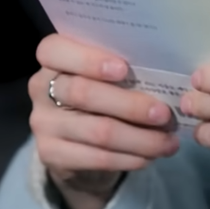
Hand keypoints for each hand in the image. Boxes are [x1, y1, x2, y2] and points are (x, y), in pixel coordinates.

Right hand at [28, 34, 179, 208]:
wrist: (78, 147)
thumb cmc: (102, 98)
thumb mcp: (107, 79)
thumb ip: (121, 71)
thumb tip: (164, 76)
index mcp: (53, 59)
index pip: (55, 50)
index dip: (88, 59)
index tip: (123, 69)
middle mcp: (40, 88)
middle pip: (83, 93)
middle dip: (130, 105)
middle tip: (164, 114)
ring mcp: (42, 123)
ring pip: (97, 130)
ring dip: (140, 138)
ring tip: (168, 142)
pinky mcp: (51, 154)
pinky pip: (97, 157)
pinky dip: (129, 158)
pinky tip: (150, 157)